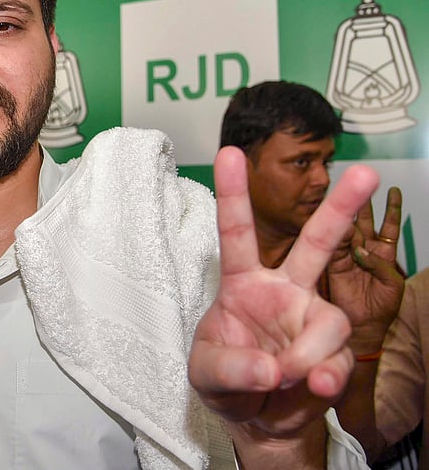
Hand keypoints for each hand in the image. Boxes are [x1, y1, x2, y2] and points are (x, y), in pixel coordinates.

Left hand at [189, 147, 378, 440]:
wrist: (258, 420)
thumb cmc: (225, 382)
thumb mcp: (206, 374)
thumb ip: (230, 368)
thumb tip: (272, 369)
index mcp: (242, 283)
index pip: (236, 233)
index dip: (233, 194)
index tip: (228, 153)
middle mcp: (284, 291)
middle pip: (316, 243)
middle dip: (340, 209)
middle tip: (367, 173)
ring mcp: (313, 319)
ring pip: (330, 322)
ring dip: (306, 355)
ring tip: (284, 377)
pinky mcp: (335, 351)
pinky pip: (338, 358)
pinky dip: (323, 377)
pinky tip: (312, 387)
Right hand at [326, 187, 404, 353]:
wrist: (362, 330)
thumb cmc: (381, 311)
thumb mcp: (392, 284)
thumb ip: (380, 264)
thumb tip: (360, 249)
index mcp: (384, 254)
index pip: (388, 226)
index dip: (392, 208)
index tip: (394, 190)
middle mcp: (363, 251)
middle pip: (364, 222)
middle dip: (363, 203)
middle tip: (362, 181)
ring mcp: (345, 257)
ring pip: (345, 230)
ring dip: (344, 214)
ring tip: (342, 195)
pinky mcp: (329, 265)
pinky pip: (329, 246)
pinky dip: (329, 234)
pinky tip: (330, 222)